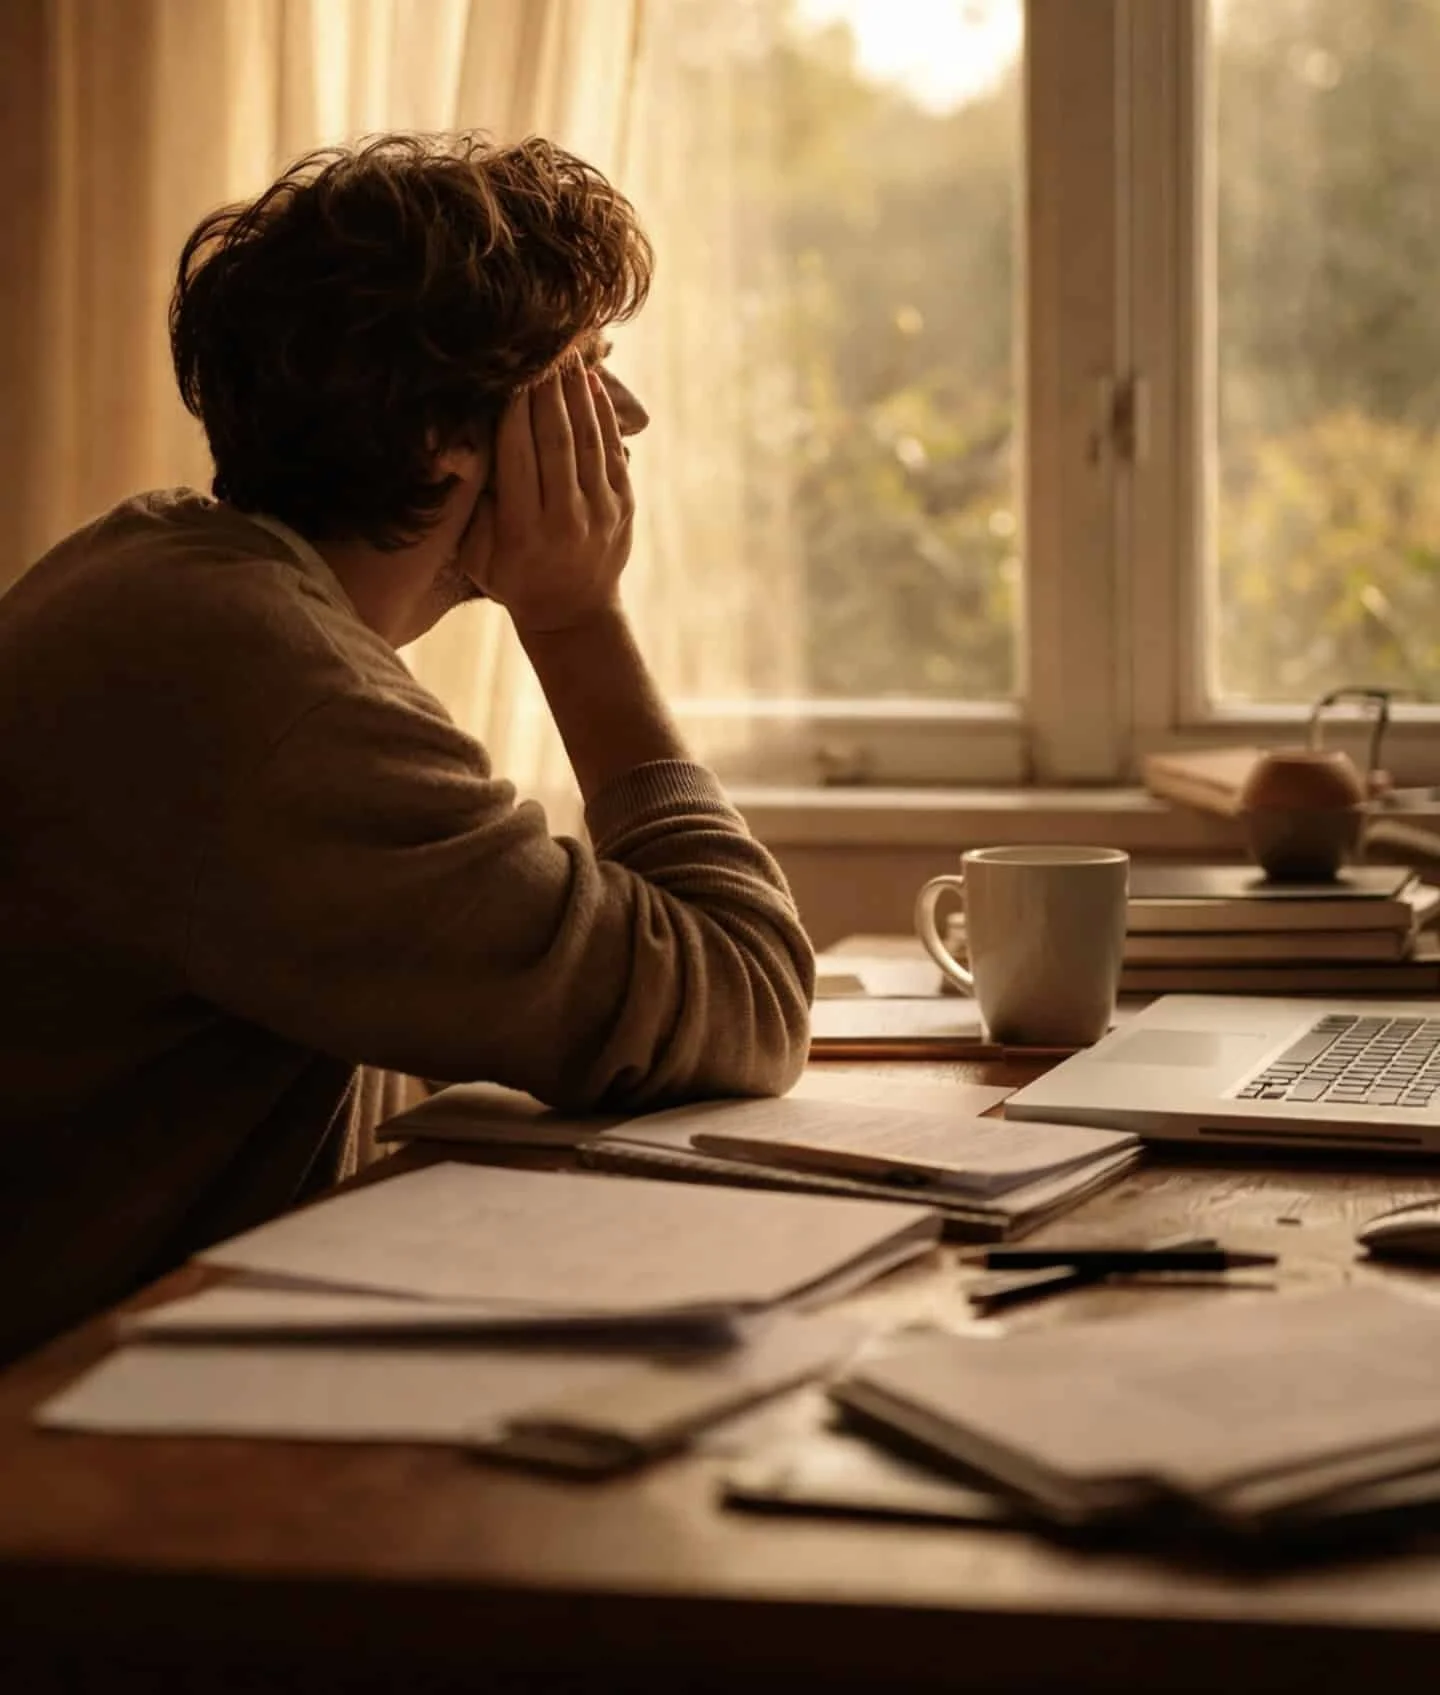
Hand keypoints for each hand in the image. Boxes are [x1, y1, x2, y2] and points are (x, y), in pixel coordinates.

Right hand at [457, 357, 634, 635]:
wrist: (573, 614)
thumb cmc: (513, 579)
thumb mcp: (478, 555)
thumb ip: (471, 507)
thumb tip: (459, 449)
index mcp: (524, 530)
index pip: (516, 454)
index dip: (512, 410)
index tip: (507, 373)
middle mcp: (566, 518)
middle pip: (554, 439)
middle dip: (545, 390)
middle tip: (538, 349)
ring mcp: (600, 512)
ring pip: (587, 439)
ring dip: (575, 393)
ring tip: (565, 355)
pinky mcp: (623, 506)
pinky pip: (612, 450)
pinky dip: (602, 415)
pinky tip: (590, 386)